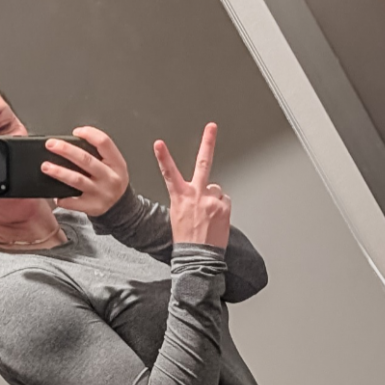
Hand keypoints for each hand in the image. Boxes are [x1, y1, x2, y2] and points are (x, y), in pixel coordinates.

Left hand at [41, 126, 128, 214]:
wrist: (119, 205)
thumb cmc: (111, 180)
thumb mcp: (113, 164)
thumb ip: (98, 152)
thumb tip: (70, 142)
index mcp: (117, 163)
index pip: (104, 142)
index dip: (89, 134)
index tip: (76, 132)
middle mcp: (110, 178)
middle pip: (86, 160)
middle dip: (66, 150)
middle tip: (51, 145)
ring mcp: (101, 194)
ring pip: (77, 180)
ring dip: (59, 172)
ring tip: (46, 167)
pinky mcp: (93, 207)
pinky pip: (73, 202)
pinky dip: (62, 198)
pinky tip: (55, 193)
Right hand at [153, 123, 230, 248]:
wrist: (198, 257)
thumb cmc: (186, 240)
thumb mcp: (178, 216)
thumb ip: (187, 200)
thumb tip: (200, 194)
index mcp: (180, 197)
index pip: (169, 174)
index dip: (163, 158)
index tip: (159, 144)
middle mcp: (196, 196)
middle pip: (203, 164)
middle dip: (207, 143)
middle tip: (211, 127)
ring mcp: (211, 200)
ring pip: (217, 190)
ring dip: (214, 199)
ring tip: (209, 216)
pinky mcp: (223, 207)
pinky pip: (225, 202)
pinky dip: (222, 209)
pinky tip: (216, 220)